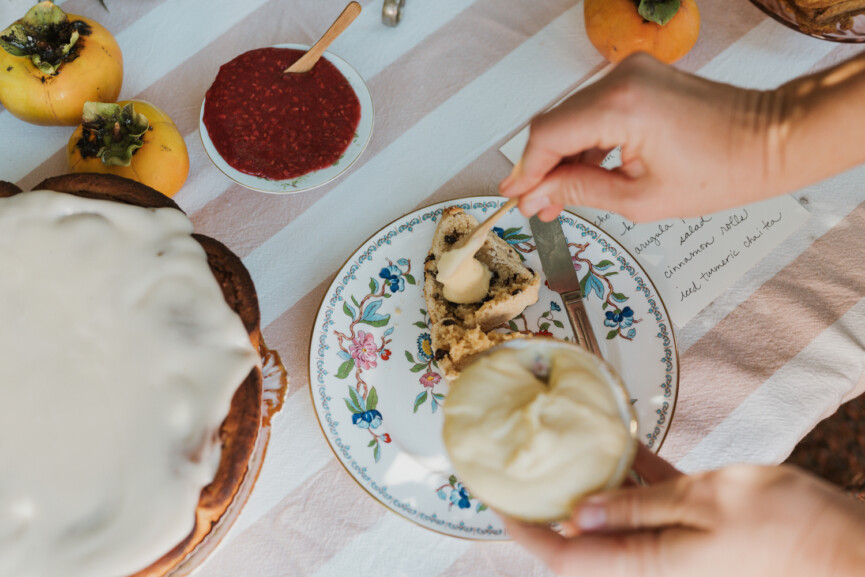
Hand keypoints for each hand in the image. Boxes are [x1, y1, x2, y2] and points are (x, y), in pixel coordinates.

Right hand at [499, 53, 788, 221]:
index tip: (515, 198)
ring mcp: (630, 73)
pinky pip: (594, 109)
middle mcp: (620, 79)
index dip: (526, 170)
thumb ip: (579, 191)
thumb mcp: (640, 198)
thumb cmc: (721, 171)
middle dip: (541, 166)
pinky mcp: (639, 77)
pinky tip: (583, 173)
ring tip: (558, 197)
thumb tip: (537, 195)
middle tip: (535, 204)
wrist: (772, 139)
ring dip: (562, 156)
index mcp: (620, 107)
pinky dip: (585, 141)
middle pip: (554, 122)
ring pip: (572, 116)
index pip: (548, 135)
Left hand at [505, 446, 864, 576]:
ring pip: (613, 515)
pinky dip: (630, 475)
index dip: (524, 531)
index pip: (564, 555)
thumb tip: (577, 515)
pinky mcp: (697, 526)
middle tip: (521, 467)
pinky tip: (617, 442)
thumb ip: (639, 509)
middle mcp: (654, 562)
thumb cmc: (786, 529)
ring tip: (558, 447)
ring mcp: (675, 545)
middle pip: (582, 538)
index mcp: (647, 565)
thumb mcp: (706, 503)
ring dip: (588, 484)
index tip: (494, 500)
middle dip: (548, 505)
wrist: (849, 548)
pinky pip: (649, 501)